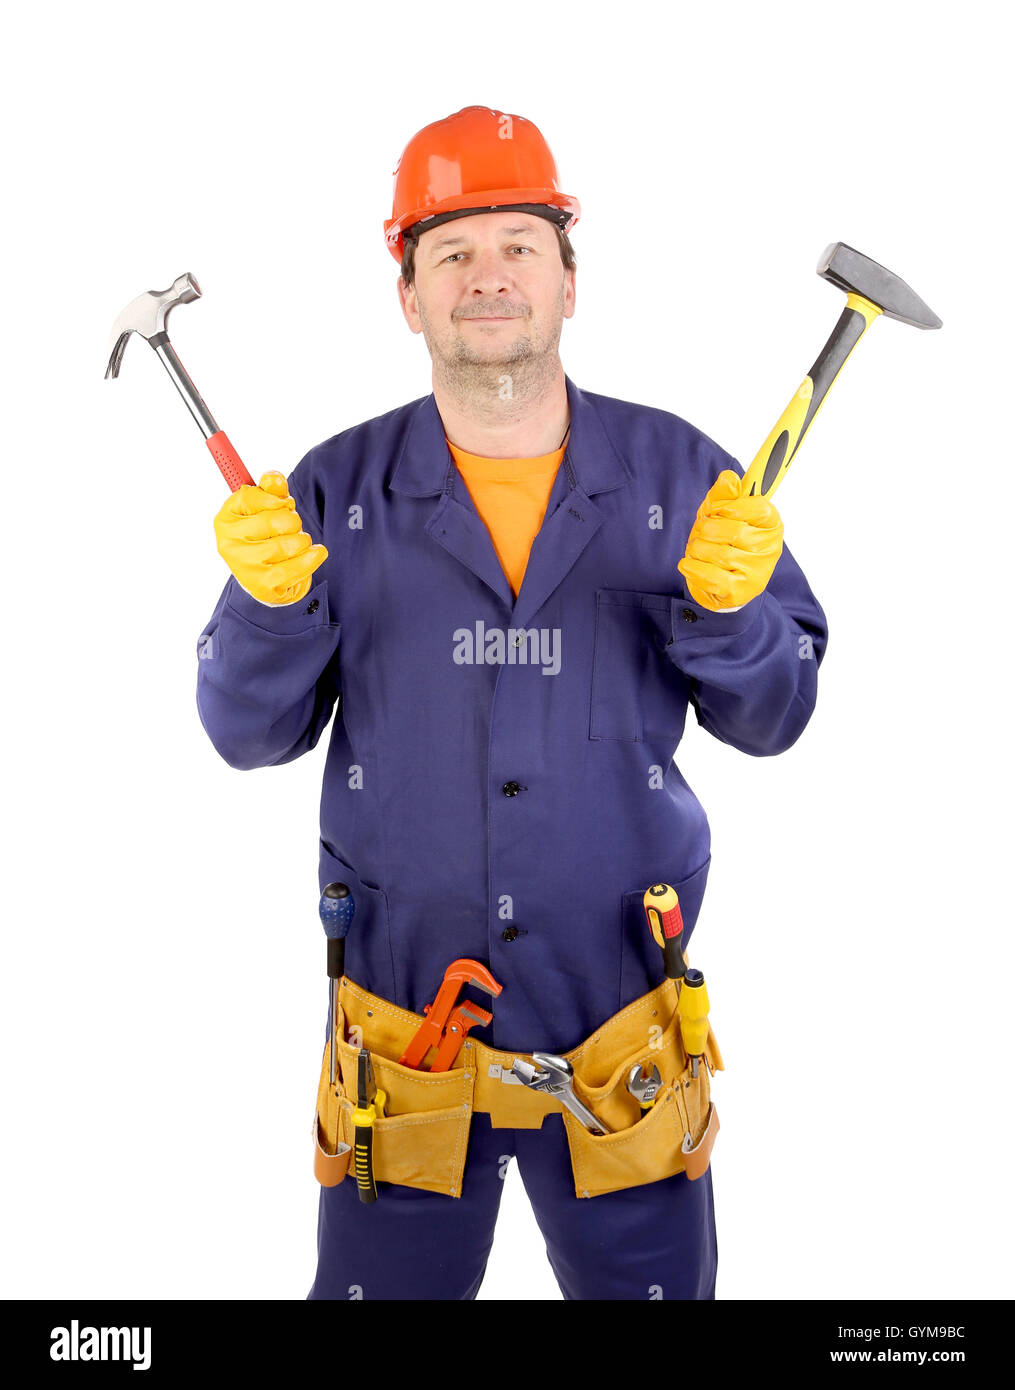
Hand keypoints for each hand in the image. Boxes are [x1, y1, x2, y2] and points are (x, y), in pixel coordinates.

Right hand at [214, 471, 327, 605]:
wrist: (268, 579)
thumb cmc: (265, 538)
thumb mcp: (267, 508)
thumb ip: (272, 490)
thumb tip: (274, 478)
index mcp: (225, 519)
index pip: (252, 496)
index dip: (276, 498)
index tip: (283, 503)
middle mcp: (229, 543)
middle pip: (274, 521)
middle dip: (293, 520)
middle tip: (293, 526)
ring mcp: (244, 567)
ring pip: (288, 543)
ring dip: (303, 540)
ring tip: (299, 542)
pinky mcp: (262, 585)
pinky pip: (297, 566)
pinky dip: (312, 557)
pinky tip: (315, 553)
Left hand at [677, 470, 782, 610]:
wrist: (717, 582)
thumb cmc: (722, 541)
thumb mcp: (721, 512)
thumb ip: (724, 494)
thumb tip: (729, 478)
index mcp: (771, 523)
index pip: (758, 507)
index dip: (729, 506)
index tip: (715, 510)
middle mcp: (770, 548)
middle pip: (734, 531)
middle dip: (707, 529)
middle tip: (701, 531)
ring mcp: (757, 572)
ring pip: (719, 554)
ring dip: (697, 548)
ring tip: (696, 549)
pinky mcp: (740, 591)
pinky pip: (712, 577)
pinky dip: (693, 567)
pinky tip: (688, 563)